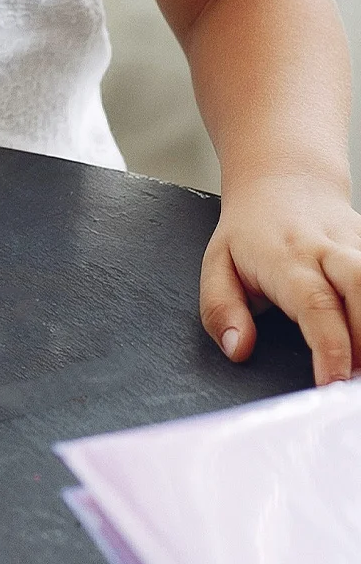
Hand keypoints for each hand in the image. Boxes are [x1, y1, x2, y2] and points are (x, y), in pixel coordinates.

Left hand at [200, 174, 360, 384]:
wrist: (285, 180)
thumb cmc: (249, 232)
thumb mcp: (217, 266)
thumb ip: (221, 310)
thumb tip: (238, 348)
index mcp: (285, 258)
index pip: (314, 305)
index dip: (329, 348)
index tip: (329, 384)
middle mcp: (327, 250)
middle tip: (354, 383)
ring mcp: (357, 245)